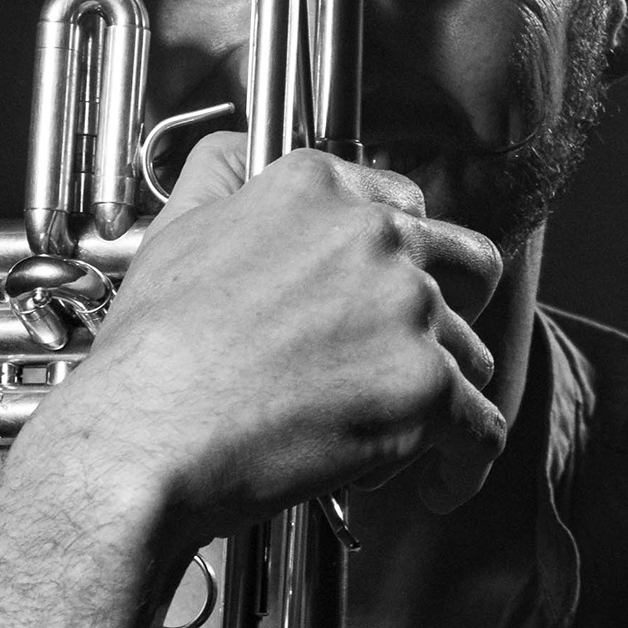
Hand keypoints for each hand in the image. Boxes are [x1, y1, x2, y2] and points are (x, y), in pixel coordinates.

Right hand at [25, 132, 506, 550]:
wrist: (147, 436)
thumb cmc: (153, 354)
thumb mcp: (176, 226)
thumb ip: (222, 169)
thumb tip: (244, 147)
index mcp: (317, 190)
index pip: (402, 204)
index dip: (401, 254)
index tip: (386, 292)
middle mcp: (373, 237)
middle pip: (462, 263)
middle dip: (454, 306)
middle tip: (420, 348)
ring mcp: (406, 309)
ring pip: (469, 350)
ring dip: (438, 390)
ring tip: (388, 428)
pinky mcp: (426, 387)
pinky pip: (480, 428)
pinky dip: (463, 463)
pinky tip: (435, 480)